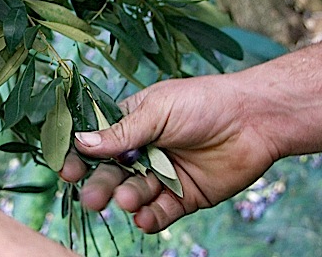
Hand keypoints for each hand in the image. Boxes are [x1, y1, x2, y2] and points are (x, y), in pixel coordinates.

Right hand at [60, 74, 280, 232]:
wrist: (254, 120)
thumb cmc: (204, 103)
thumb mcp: (158, 111)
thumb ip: (121, 133)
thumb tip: (81, 143)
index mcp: (132, 123)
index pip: (97, 142)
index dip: (80, 156)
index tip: (66, 169)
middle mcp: (143, 151)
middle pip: (112, 173)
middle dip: (100, 185)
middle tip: (91, 198)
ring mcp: (163, 175)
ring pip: (135, 194)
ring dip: (128, 199)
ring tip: (130, 199)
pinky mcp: (185, 197)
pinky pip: (161, 212)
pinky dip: (151, 218)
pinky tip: (146, 217)